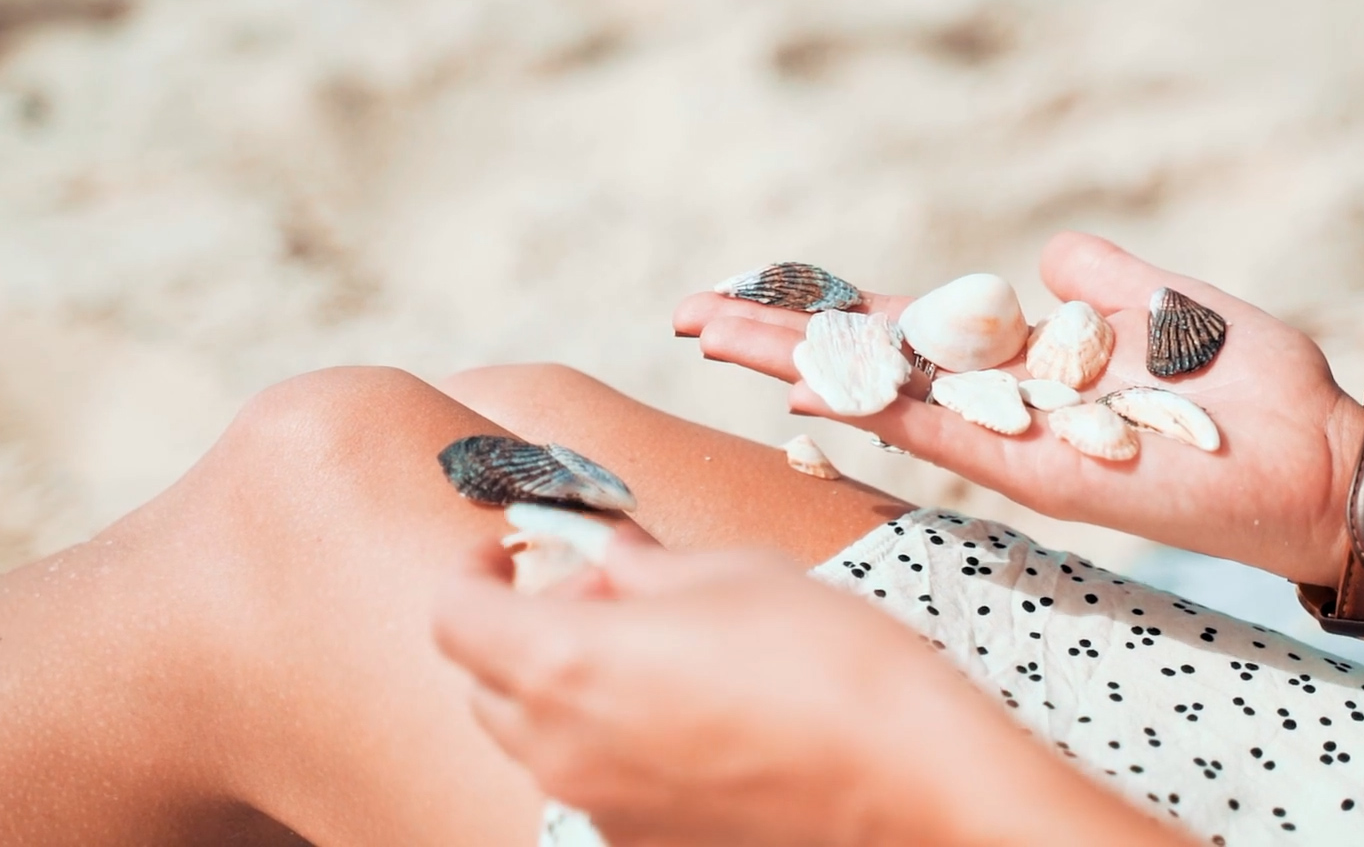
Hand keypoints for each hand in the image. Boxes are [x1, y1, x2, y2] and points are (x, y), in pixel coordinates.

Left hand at [432, 531, 1172, 846]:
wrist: (909, 779)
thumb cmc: (828, 663)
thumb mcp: (731, 575)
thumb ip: (643, 568)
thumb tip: (608, 557)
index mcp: (566, 664)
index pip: (455, 618)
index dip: (471, 573)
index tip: (504, 553)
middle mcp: (563, 749)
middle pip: (486, 685)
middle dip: (519, 631)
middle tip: (591, 595)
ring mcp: (603, 810)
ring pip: (538, 741)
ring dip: (563, 690)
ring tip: (651, 653)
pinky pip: (597, 785)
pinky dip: (612, 744)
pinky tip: (689, 715)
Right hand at [674, 231, 1363, 586]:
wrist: (1323, 458)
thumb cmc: (1255, 389)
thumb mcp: (1167, 304)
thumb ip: (1099, 279)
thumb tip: (1044, 256)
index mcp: (1023, 363)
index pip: (901, 335)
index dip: (825, 312)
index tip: (749, 291)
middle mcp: (1000, 407)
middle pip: (865, 366)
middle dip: (776, 339)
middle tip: (686, 315)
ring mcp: (1012, 443)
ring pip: (880, 400)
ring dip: (796, 367)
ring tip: (712, 336)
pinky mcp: (1044, 475)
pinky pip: (942, 438)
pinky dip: (874, 409)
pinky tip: (810, 387)